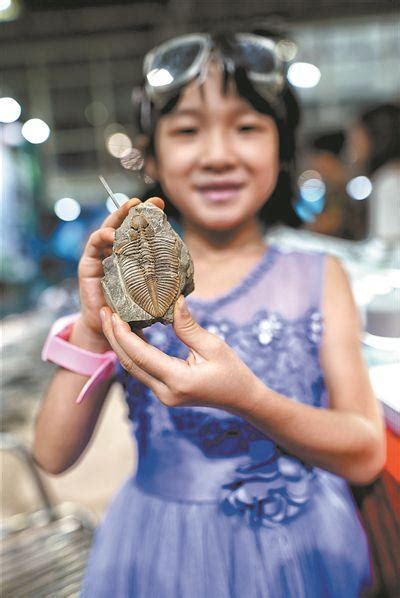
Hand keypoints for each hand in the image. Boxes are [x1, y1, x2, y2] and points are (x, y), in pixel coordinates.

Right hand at [78, 196, 164, 339]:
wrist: (110, 329)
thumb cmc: (132, 311)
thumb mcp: (150, 295)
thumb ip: (162, 286)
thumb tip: (186, 284)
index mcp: (132, 256)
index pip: (139, 230)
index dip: (149, 216)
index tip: (161, 205)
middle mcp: (115, 252)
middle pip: (123, 224)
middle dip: (134, 209)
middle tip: (147, 200)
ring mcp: (100, 257)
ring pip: (108, 229)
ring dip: (117, 216)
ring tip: (129, 208)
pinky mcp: (88, 266)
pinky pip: (93, 245)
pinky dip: (102, 236)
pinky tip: (112, 234)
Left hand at [100, 295, 260, 414]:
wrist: (242, 400)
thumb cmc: (233, 372)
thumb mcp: (214, 346)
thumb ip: (189, 327)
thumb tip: (174, 300)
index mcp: (178, 381)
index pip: (140, 356)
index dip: (123, 334)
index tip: (112, 312)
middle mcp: (165, 393)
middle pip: (129, 363)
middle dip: (114, 337)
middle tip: (104, 311)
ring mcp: (163, 396)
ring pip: (132, 368)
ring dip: (120, 343)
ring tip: (111, 318)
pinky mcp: (164, 392)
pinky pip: (142, 370)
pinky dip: (133, 351)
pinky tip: (129, 332)